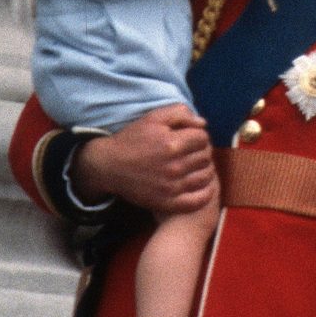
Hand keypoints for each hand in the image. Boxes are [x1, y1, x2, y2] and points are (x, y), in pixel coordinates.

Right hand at [71, 104, 217, 213]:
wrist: (109, 166)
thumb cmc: (132, 139)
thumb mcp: (153, 118)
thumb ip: (180, 114)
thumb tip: (203, 123)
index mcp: (172, 143)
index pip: (203, 138)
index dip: (198, 136)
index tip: (190, 139)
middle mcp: (174, 166)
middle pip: (205, 157)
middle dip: (201, 151)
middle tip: (191, 152)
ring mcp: (172, 186)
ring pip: (206, 176)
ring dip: (204, 169)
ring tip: (194, 166)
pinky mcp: (168, 202)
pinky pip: (199, 199)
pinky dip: (205, 192)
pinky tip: (199, 185)